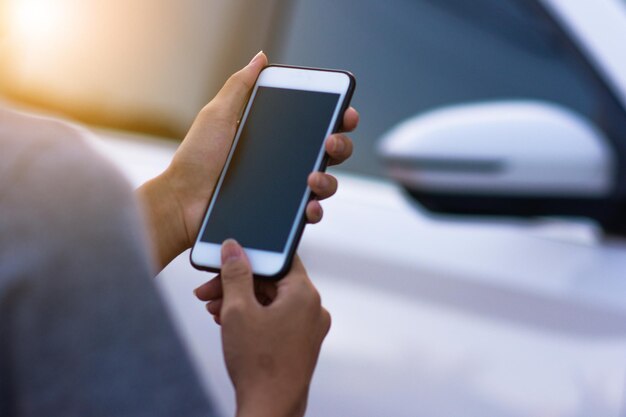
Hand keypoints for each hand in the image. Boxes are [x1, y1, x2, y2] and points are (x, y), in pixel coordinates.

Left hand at [138, 52, 358, 269]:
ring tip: (313, 178)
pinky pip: (308, 213)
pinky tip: (309, 206)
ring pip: (326, 184)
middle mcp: (285, 163)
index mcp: (275, 137)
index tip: (345, 114)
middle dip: (341, 145)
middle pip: (331, 153)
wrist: (183, 200)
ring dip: (329, 181)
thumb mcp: (218, 114)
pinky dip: (315, 210)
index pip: (316, 125)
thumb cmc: (197, 157)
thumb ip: (241, 86)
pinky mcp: (281, 216)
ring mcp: (285, 190)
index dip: (337, 119)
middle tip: (330, 142)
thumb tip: (261, 58)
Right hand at [203, 239, 330, 416]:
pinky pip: (277, 318)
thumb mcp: (238, 310)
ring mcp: (309, 327)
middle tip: (208, 291)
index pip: (278, 258)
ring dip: (241, 301)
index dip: (248, 257)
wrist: (270, 408)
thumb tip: (234, 248)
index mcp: (304, 293)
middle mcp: (313, 307)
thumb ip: (235, 273)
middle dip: (237, 284)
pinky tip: (230, 323)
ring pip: (272, 301)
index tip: (226, 261)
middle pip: (271, 281)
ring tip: (214, 310)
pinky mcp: (302, 342)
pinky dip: (254, 317)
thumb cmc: (258, 363)